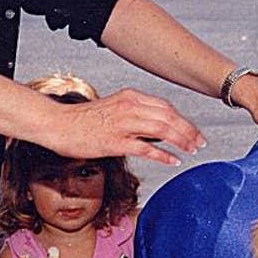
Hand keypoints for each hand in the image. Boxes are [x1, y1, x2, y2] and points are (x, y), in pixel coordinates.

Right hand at [45, 88, 206, 165]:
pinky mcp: (115, 141)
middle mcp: (130, 107)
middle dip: (188, 130)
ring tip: (191, 150)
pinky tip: (173, 160)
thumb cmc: (82, 121)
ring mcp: (123, 124)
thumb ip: (134, 115)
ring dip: (181, 140)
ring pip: (162, 129)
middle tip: (199, 143)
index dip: (183, 120)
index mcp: (130, 97)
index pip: (165, 107)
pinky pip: (146, 147)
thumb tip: (154, 130)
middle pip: (169, 117)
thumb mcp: (113, 109)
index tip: (193, 132)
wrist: (58, 124)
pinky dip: (163, 154)